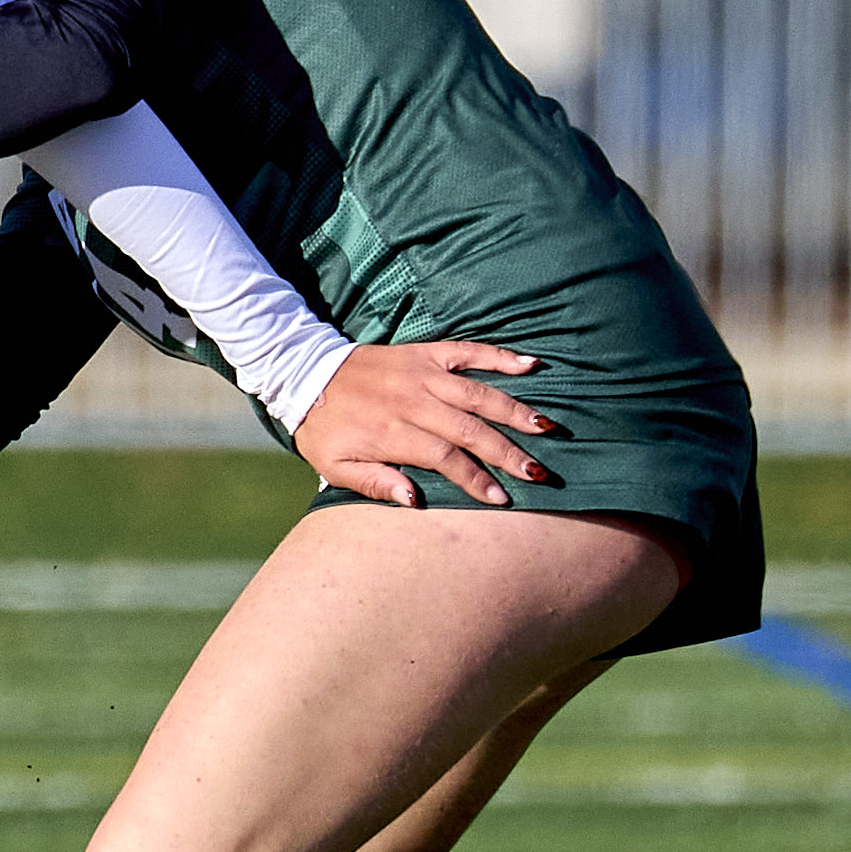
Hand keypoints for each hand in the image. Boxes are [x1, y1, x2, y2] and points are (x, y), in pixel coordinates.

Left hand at [289, 341, 554, 509]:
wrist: (305, 373)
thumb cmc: (324, 428)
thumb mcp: (335, 466)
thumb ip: (375, 484)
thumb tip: (415, 500)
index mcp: (392, 432)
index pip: (445, 458)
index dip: (476, 479)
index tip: (501, 499)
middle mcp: (412, 401)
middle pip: (469, 428)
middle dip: (507, 452)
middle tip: (539, 472)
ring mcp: (421, 373)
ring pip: (477, 392)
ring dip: (513, 410)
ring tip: (546, 427)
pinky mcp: (424, 352)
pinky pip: (468, 351)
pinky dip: (500, 356)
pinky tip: (532, 364)